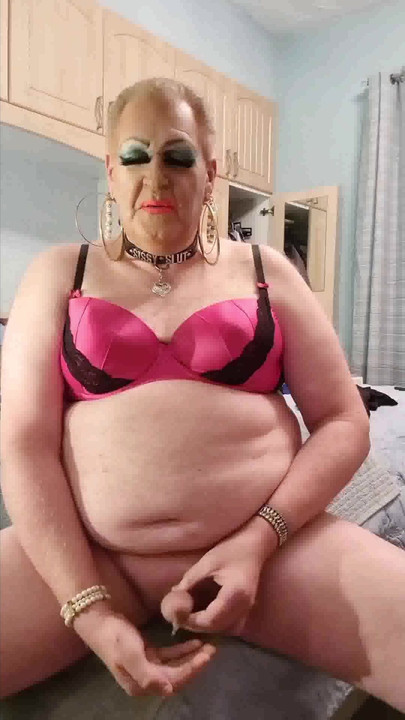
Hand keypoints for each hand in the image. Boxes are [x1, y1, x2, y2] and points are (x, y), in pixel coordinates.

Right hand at [74, 607, 215, 696]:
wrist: (98, 620)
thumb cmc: (115, 636)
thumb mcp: (130, 654)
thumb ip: (148, 674)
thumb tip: (168, 689)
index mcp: (140, 684)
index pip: (173, 681)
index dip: (191, 670)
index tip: (206, 656)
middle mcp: (145, 679)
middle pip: (176, 676)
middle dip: (195, 664)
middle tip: (213, 649)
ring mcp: (146, 667)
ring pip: (175, 666)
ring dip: (191, 657)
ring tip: (207, 645)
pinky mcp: (146, 655)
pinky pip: (168, 656)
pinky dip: (181, 651)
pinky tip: (193, 642)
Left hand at [161, 523, 268, 634]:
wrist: (255, 545)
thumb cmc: (232, 549)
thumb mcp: (208, 562)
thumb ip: (190, 580)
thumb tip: (174, 595)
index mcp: (235, 594)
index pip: (211, 619)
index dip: (192, 621)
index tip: (177, 615)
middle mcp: (244, 607)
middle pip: (218, 628)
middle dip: (197, 626)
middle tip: (180, 617)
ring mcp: (248, 609)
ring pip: (225, 630)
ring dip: (207, 627)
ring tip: (190, 616)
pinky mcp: (247, 608)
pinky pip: (232, 625)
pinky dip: (217, 624)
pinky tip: (205, 614)